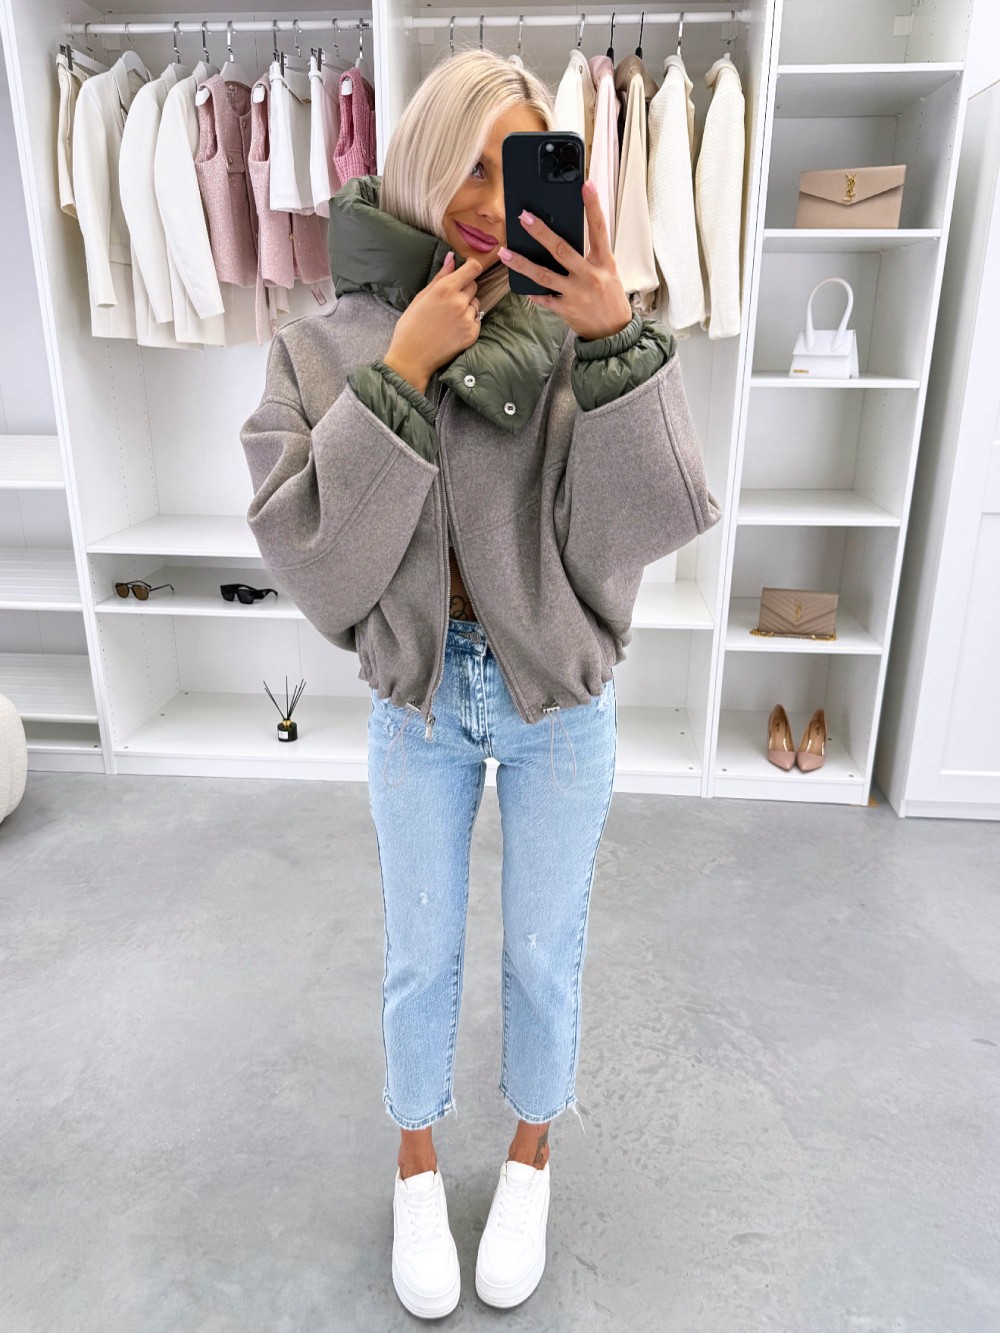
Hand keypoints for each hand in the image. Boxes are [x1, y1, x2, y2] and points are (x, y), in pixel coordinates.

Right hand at [383, 252, 483, 393]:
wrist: (412, 357)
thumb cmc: (411, 326)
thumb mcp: (421, 297)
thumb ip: (440, 277)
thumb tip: (452, 258)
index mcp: (445, 289)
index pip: (473, 268)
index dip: (472, 266)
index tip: (468, 269)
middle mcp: (459, 302)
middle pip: (474, 285)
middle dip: (465, 289)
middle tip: (449, 301)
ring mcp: (467, 319)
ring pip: (475, 304)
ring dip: (467, 307)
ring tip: (450, 318)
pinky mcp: (472, 334)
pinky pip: (476, 320)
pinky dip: (468, 322)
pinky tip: (453, 329)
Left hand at [498, 179, 632, 341]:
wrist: (614, 333)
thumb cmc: (610, 298)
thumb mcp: (608, 272)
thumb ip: (590, 255)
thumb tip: (565, 238)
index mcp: (604, 262)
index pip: (599, 228)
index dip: (593, 206)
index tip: (586, 185)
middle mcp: (590, 275)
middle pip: (562, 249)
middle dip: (541, 232)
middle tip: (524, 216)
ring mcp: (576, 293)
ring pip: (544, 275)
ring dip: (521, 263)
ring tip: (504, 252)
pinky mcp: (566, 309)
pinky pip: (544, 298)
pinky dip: (532, 292)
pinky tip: (520, 284)